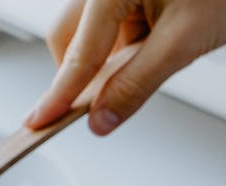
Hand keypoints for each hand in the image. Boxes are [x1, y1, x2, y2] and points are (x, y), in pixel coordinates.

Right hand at [25, 0, 225, 134]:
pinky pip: (112, 23)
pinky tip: (157, 42)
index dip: (59, 95)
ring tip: (155, 55)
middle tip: (101, 101)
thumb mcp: (186, 41)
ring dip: (109, 57)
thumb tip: (101, 119)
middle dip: (82, 73)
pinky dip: (126, 43)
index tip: (39, 121)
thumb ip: (137, 84)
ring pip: (90, 33)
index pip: (77, 54)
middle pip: (69, 37)